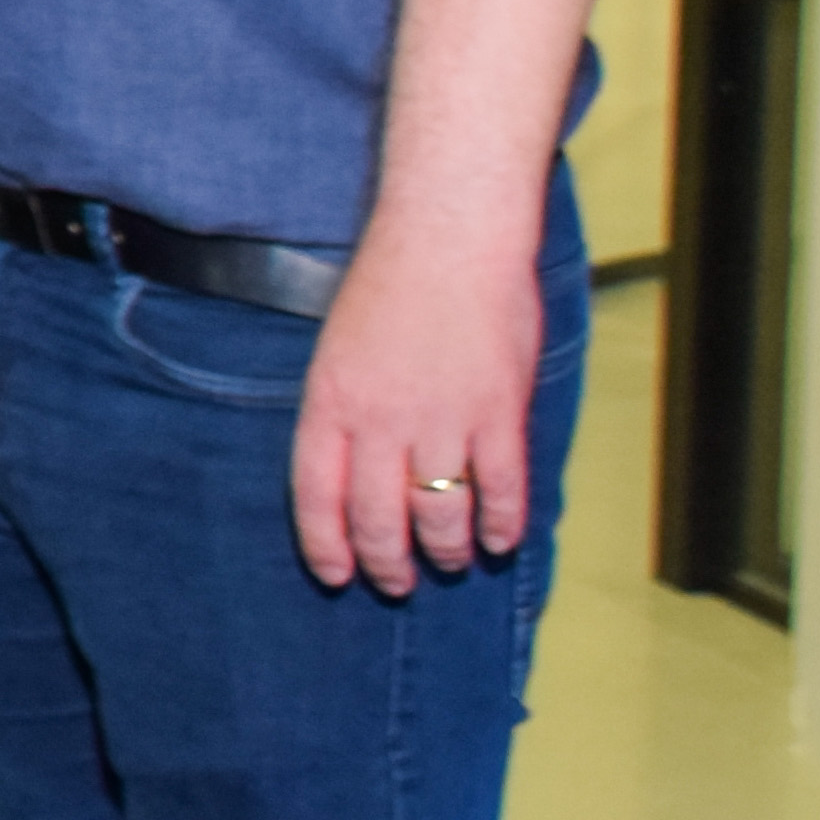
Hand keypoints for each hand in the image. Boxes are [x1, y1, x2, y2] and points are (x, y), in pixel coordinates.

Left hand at [289, 218, 544, 594]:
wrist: (448, 237)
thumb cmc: (388, 286)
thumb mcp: (337, 350)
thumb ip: (344, 412)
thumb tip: (354, 472)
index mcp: (330, 403)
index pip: (316, 497)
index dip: (326, 546)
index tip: (337, 576)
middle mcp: (381, 420)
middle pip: (378, 518)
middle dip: (388, 562)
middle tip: (397, 582)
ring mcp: (442, 419)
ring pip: (441, 515)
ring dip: (446, 549)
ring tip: (451, 562)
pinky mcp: (498, 412)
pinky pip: (501, 489)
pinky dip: (503, 523)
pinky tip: (501, 539)